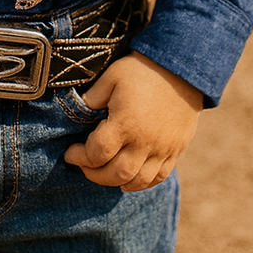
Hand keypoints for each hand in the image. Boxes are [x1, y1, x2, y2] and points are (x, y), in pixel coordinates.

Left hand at [63, 52, 202, 192]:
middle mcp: (145, 142)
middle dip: (94, 174)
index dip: (78, 156)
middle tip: (84, 165)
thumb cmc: (142, 70)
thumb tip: (78, 114)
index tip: (70, 152)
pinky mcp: (176, 151)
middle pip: (116, 174)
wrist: (182, 69)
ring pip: (137, 182)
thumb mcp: (111, 77)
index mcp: (125, 123)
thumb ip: (92, 99)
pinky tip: (130, 177)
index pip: (96, 153)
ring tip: (105, 172)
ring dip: (117, 182)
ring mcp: (163, 149)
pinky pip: (159, 177)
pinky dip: (142, 183)